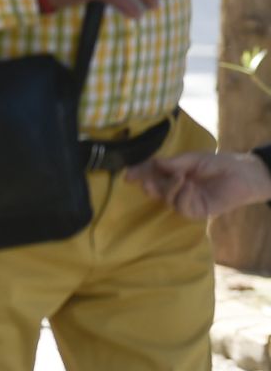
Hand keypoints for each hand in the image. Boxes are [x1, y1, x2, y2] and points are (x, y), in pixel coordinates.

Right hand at [125, 150, 270, 218]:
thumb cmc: (219, 164)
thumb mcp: (193, 159)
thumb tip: (152, 163)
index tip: (127, 174)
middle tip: (144, 180)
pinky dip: (183, 196)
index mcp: (174, 175)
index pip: (152, 176)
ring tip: (182, 177)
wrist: (243, 174)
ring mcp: (187, 201)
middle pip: (156, 191)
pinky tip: (189, 186)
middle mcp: (178, 189)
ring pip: (167, 200)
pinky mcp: (198, 210)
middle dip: (148, 186)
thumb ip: (173, 163)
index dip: (139, 175)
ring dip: (170, 189)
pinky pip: (182, 207)